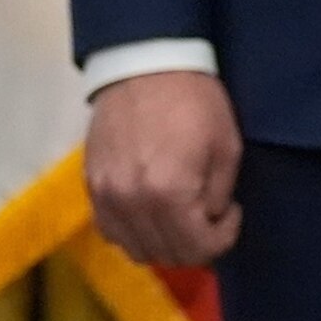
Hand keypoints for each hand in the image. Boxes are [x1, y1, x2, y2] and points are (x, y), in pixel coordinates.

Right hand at [84, 71, 242, 266]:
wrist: (145, 66)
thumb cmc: (195, 102)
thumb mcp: (225, 147)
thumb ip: (218, 195)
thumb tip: (209, 220)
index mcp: (169, 194)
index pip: (197, 248)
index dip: (223, 238)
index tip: (231, 213)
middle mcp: (131, 204)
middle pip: (165, 254)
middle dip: (195, 244)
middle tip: (210, 218)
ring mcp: (104, 197)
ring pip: (134, 248)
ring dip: (163, 243)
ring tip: (183, 216)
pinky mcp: (89, 186)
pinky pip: (110, 230)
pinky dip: (133, 232)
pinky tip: (152, 211)